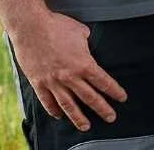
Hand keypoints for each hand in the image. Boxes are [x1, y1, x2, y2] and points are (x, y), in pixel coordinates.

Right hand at [13, 12, 127, 131]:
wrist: (31, 26)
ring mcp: (54, 82)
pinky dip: (53, 110)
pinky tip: (59, 116)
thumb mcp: (80, 32)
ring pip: (69, 105)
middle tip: (111, 117)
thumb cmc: (57, 25)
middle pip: (90, 98)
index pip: (103, 82)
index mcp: (83, 64)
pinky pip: (47, 101)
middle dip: (103, 109)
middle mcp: (70, 77)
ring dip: (79, 118)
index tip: (122, 98)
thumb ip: (87, 43)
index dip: (114, 91)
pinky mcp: (39, 83)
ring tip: (86, 127)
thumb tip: (88, 46)